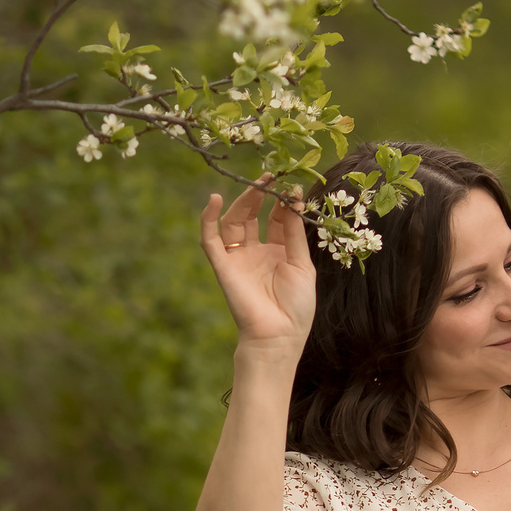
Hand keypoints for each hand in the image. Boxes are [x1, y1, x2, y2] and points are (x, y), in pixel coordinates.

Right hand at [199, 180, 314, 351]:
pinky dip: (208, 220)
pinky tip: (213, 200)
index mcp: (279, 252)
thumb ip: (294, 233)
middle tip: (270, 175)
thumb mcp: (302, 264)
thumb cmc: (297, 306)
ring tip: (255, 184)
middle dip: (261, 195)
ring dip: (242, 201)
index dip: (282, 202)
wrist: (280, 335)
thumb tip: (293, 200)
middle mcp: (257, 252)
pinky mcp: (223, 266)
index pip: (277, 219)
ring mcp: (238, 259)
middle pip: (252, 216)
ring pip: (233, 222)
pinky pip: (210, 240)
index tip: (291, 186)